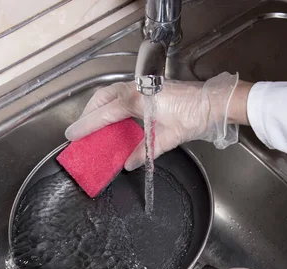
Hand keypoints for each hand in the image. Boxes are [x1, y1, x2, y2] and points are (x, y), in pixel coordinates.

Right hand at [65, 73, 251, 170]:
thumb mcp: (169, 138)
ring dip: (98, 106)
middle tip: (79, 130)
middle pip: (103, 97)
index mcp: (139, 99)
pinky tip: (111, 115)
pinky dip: (111, 103)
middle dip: (88, 113)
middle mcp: (137, 88)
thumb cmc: (194, 116)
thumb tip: (128, 164)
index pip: (106, 113)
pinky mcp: (149, 87)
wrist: (214, 102)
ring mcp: (143, 85)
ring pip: (111, 92)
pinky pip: (121, 93)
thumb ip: (146, 151)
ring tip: (91, 123)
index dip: (87, 125)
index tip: (72, 135)